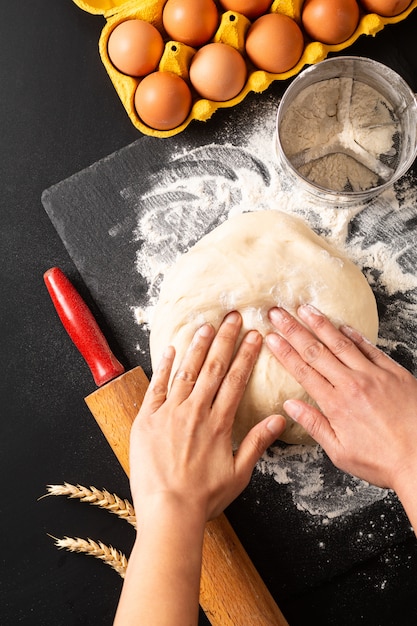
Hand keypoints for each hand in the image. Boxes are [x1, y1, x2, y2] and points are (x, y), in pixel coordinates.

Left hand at [130, 311, 284, 520]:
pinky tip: (170, 349)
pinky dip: (163, 366)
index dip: (246, 355)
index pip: (236, 380)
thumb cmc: (204, 497)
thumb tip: (280, 418)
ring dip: (197, 346)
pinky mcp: (147, 419)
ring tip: (206, 325)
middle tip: (233, 316)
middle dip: (225, 339)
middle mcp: (195, 411)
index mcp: (219, 423)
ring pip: (185, 371)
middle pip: (213, 368)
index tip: (254, 335)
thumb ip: (258, 442)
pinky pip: (156, 386)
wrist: (168, 511)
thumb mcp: (239, 473)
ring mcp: (169, 413)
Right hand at [265, 304, 416, 493]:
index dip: (284, 352)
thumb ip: (314, 425)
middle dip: (293, 330)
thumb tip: (290, 405)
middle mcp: (352, 384)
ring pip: (341, 344)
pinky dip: (354, 335)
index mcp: (336, 404)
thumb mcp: (339, 451)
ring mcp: (374, 376)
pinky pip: (370, 348)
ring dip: (320, 324)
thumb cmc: (381, 461)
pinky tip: (342, 325)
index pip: (302, 371)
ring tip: (304, 309)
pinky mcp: (394, 373)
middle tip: (278, 313)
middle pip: (316, 351)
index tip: (270, 337)